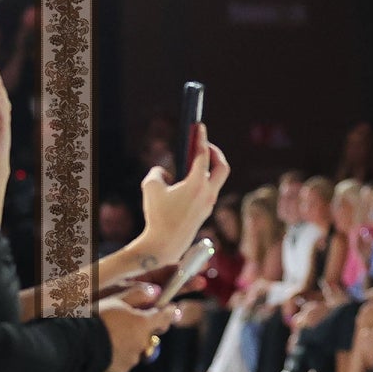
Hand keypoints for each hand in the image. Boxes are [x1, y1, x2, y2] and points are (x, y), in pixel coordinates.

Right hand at [99, 298, 177, 371]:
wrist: (77, 345)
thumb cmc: (96, 320)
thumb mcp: (116, 301)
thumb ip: (138, 295)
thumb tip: (155, 291)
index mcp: (144, 324)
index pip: (166, 317)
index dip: (169, 312)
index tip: (169, 309)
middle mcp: (142, 342)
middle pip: (150, 334)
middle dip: (143, 329)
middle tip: (128, 323)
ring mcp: (133, 358)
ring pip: (138, 348)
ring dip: (131, 343)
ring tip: (112, 337)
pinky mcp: (122, 369)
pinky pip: (126, 360)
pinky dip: (121, 355)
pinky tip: (107, 349)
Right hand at [134, 126, 229, 267]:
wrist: (165, 245)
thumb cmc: (157, 216)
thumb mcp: (150, 187)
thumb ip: (158, 171)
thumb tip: (167, 172)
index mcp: (197, 185)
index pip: (203, 156)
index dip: (201, 139)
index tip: (199, 126)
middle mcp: (208, 193)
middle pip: (222, 167)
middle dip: (215, 152)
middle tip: (203, 145)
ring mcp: (209, 203)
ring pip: (217, 179)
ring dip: (209, 167)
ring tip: (193, 160)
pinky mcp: (205, 211)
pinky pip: (209, 190)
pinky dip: (203, 180)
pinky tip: (189, 180)